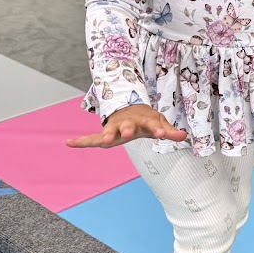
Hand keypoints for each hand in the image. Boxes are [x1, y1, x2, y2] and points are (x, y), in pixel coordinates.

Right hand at [66, 104, 186, 148]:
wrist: (130, 109)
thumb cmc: (146, 119)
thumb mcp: (159, 123)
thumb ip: (170, 131)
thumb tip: (184, 136)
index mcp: (144, 120)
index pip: (153, 125)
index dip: (159, 129)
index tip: (163, 135)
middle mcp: (128, 123)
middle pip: (129, 126)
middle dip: (128, 129)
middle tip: (129, 133)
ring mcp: (116, 127)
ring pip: (111, 131)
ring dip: (107, 134)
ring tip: (104, 140)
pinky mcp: (105, 133)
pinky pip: (91, 138)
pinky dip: (81, 142)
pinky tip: (69, 143)